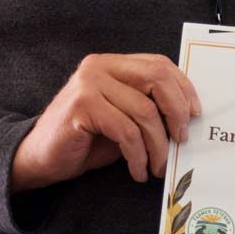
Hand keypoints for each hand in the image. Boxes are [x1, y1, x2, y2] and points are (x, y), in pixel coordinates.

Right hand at [11, 53, 200, 191]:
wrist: (39, 158)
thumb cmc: (86, 140)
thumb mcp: (124, 118)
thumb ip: (149, 107)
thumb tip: (188, 117)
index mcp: (113, 63)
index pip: (159, 64)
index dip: (183, 88)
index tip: (195, 114)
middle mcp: (99, 66)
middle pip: (156, 78)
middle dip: (176, 111)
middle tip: (181, 140)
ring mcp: (88, 84)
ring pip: (144, 111)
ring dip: (157, 144)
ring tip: (157, 166)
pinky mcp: (81, 107)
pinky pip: (125, 131)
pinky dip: (138, 155)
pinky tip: (138, 170)